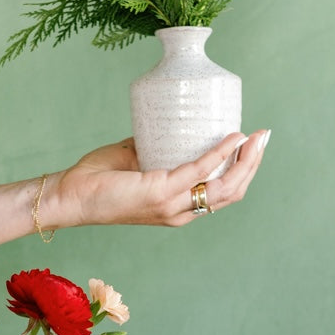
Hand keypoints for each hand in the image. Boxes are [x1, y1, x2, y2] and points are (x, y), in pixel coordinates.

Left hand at [45, 129, 270, 228]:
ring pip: (224, 187)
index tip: (252, 145)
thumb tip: (166, 123)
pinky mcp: (160, 193)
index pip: (221, 195)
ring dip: (246, 160)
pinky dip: (219, 154)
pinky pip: (198, 171)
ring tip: (257, 137)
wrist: (70, 194)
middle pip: (231, 192)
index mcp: (176, 208)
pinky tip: (232, 139)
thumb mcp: (133, 159)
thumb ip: (153, 147)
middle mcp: (179, 212)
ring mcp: (171, 205)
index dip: (242, 172)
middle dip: (253, 164)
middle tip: (264, 137)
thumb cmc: (97, 180)